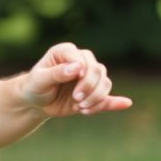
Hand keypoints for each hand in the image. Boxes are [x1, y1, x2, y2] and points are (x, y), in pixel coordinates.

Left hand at [17, 42, 132, 117]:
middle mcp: (81, 61)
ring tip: (81, 108)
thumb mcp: (39, 80)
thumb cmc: (34, 86)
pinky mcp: (92, 92)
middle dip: (90, 88)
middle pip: (98, 70)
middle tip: (77, 101)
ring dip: (96, 98)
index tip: (76, 91)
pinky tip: (126, 103)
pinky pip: (107, 96)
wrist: (35, 101)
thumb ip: (57, 73)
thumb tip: (78, 67)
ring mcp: (89, 76)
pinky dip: (114, 101)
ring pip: (105, 83)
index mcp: (66, 52)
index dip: (84, 74)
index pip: (83, 59)